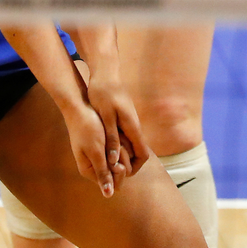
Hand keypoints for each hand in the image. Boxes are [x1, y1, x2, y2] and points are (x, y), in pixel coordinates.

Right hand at [59, 99, 117, 198]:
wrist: (80, 108)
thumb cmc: (87, 129)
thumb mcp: (96, 152)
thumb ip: (103, 173)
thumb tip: (108, 195)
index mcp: (89, 171)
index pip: (113, 184)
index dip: (119, 174)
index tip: (117, 161)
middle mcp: (94, 167)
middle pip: (118, 175)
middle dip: (121, 162)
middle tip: (117, 148)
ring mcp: (99, 157)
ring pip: (119, 163)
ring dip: (122, 152)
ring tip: (116, 139)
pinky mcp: (102, 148)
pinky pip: (117, 153)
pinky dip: (119, 146)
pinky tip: (117, 136)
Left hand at [85, 71, 148, 186]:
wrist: (105, 73)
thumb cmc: (103, 94)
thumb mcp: (105, 118)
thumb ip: (111, 139)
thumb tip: (115, 161)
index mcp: (133, 127)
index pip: (143, 155)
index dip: (135, 168)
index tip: (122, 174)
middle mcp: (135, 126)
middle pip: (139, 152)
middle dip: (128, 164)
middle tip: (112, 172)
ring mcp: (130, 121)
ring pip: (131, 145)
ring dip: (122, 156)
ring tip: (107, 162)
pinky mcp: (123, 117)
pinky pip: (125, 137)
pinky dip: (117, 145)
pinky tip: (104, 147)